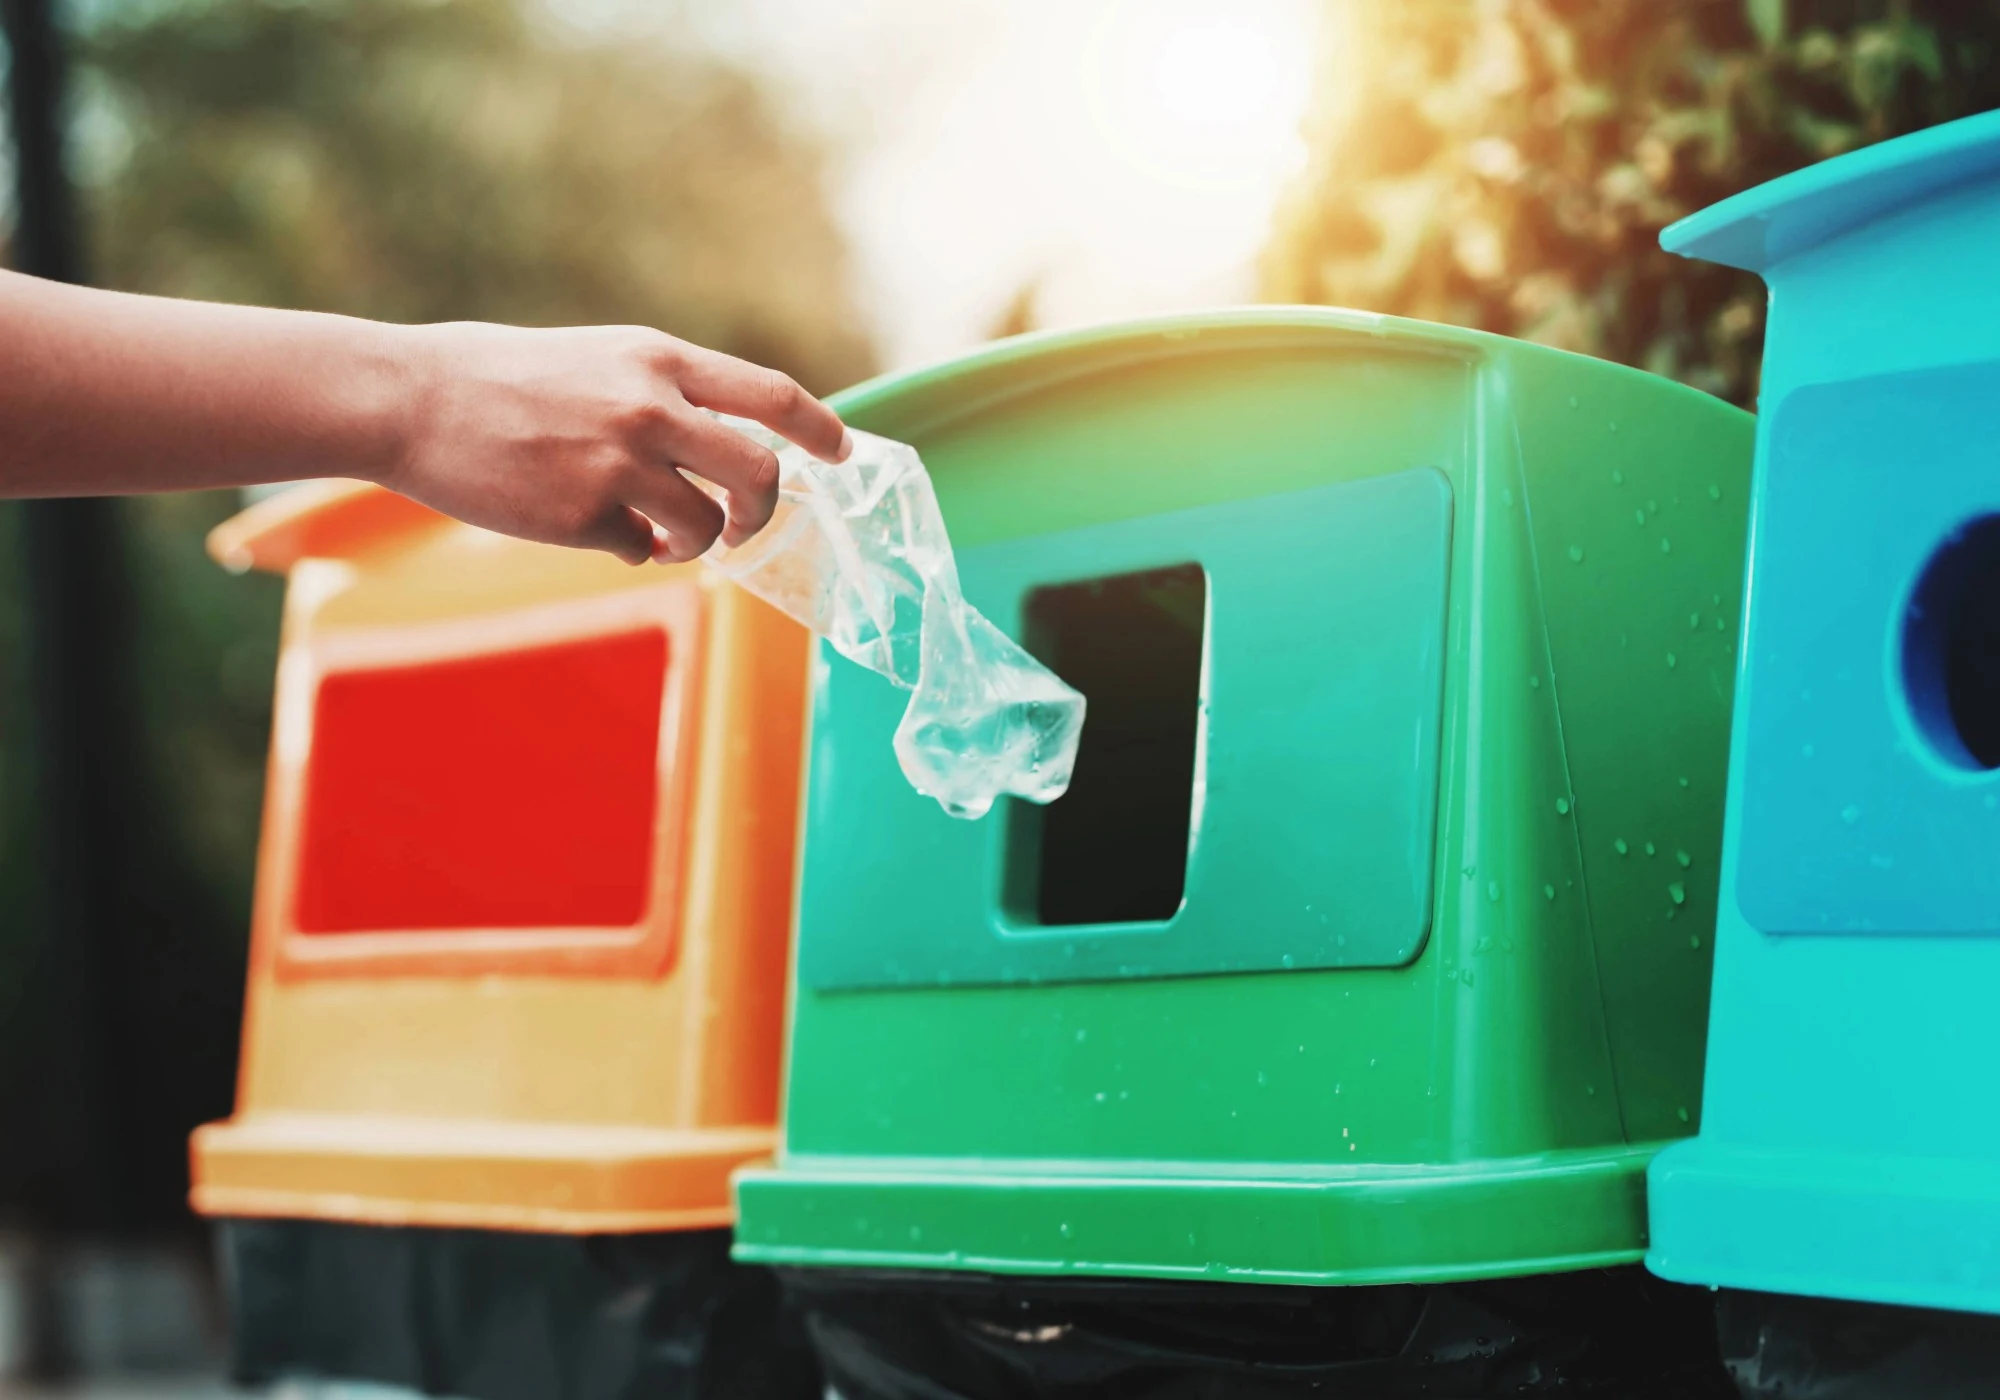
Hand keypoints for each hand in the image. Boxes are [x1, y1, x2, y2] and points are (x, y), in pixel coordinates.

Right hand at [385, 321, 851, 564]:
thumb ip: (669, 392)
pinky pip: (637, 549)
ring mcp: (619, 465)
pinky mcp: (584, 516)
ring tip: (656, 536)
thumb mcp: (603, 358)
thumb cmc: (506, 377)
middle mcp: (651, 408)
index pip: (772, 395)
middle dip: (764, 514)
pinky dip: (626, 548)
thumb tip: (734, 444)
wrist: (413, 400)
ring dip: (692, 545)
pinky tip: (586, 524)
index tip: (843, 454)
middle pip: (760, 475)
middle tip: (744, 529)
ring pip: (704, 528)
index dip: (820, 429)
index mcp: (660, 360)